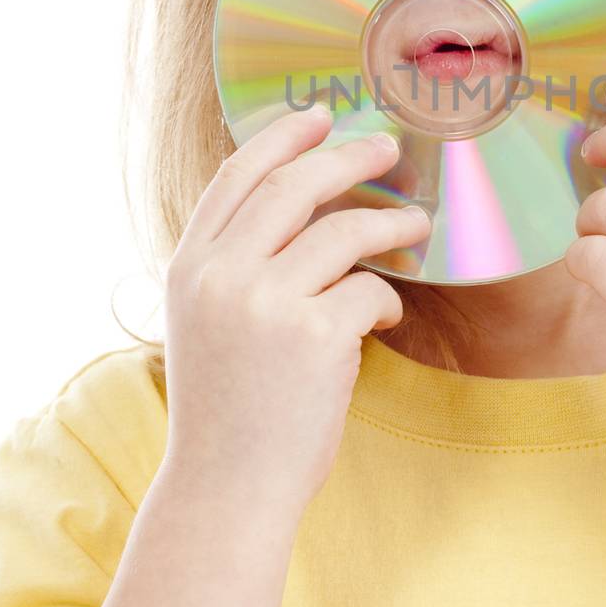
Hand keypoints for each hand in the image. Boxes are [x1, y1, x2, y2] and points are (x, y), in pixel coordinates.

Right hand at [162, 104, 430, 520]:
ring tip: (416, 223)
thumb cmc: (229, 409)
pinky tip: (385, 319)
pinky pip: (370, 290)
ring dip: (390, 221)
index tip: (319, 117)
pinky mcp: (315, 335)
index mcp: (189, 267)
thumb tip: (307, 202)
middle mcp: (221, 275)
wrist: (227, 490)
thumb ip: (236, 265)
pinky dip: (387, 300)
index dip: (282, 138)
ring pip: (344, 229)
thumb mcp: (207, 324)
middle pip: (296, 184)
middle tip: (388, 148)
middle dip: (349, 156)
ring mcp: (266, 303)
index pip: (236, 175)